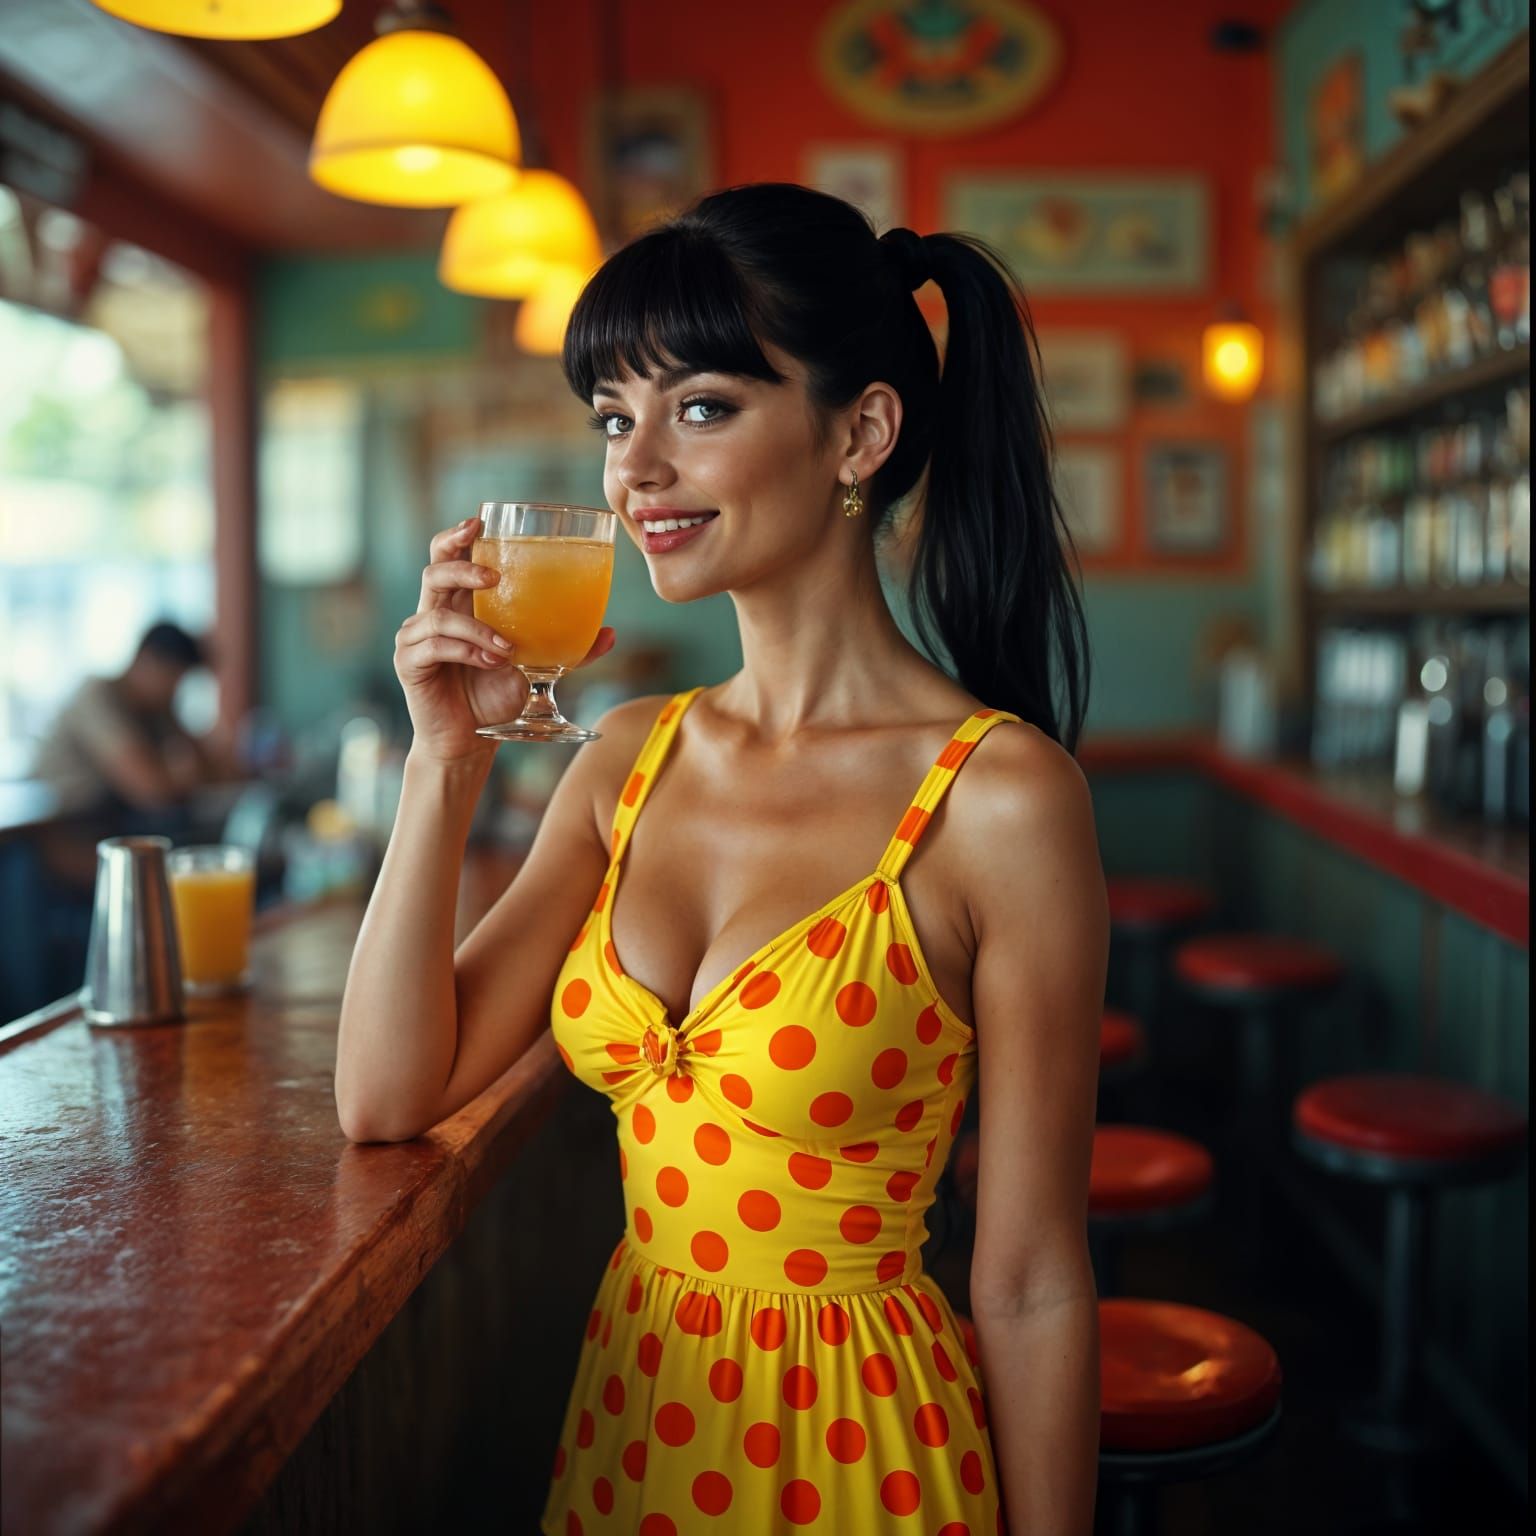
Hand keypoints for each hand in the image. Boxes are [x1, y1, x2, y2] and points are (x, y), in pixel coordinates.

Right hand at [395, 517, 616, 764]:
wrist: (470, 739)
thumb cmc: (498, 694)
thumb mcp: (538, 667)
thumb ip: (568, 649)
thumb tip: (610, 632)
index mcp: (460, 601)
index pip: (450, 555)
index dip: (458, 535)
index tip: (479, 521)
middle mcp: (434, 611)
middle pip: (435, 568)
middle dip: (462, 564)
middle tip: (492, 576)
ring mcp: (416, 635)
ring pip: (439, 613)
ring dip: (477, 628)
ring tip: (505, 648)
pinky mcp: (409, 662)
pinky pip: (435, 645)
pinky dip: (465, 651)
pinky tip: (489, 663)